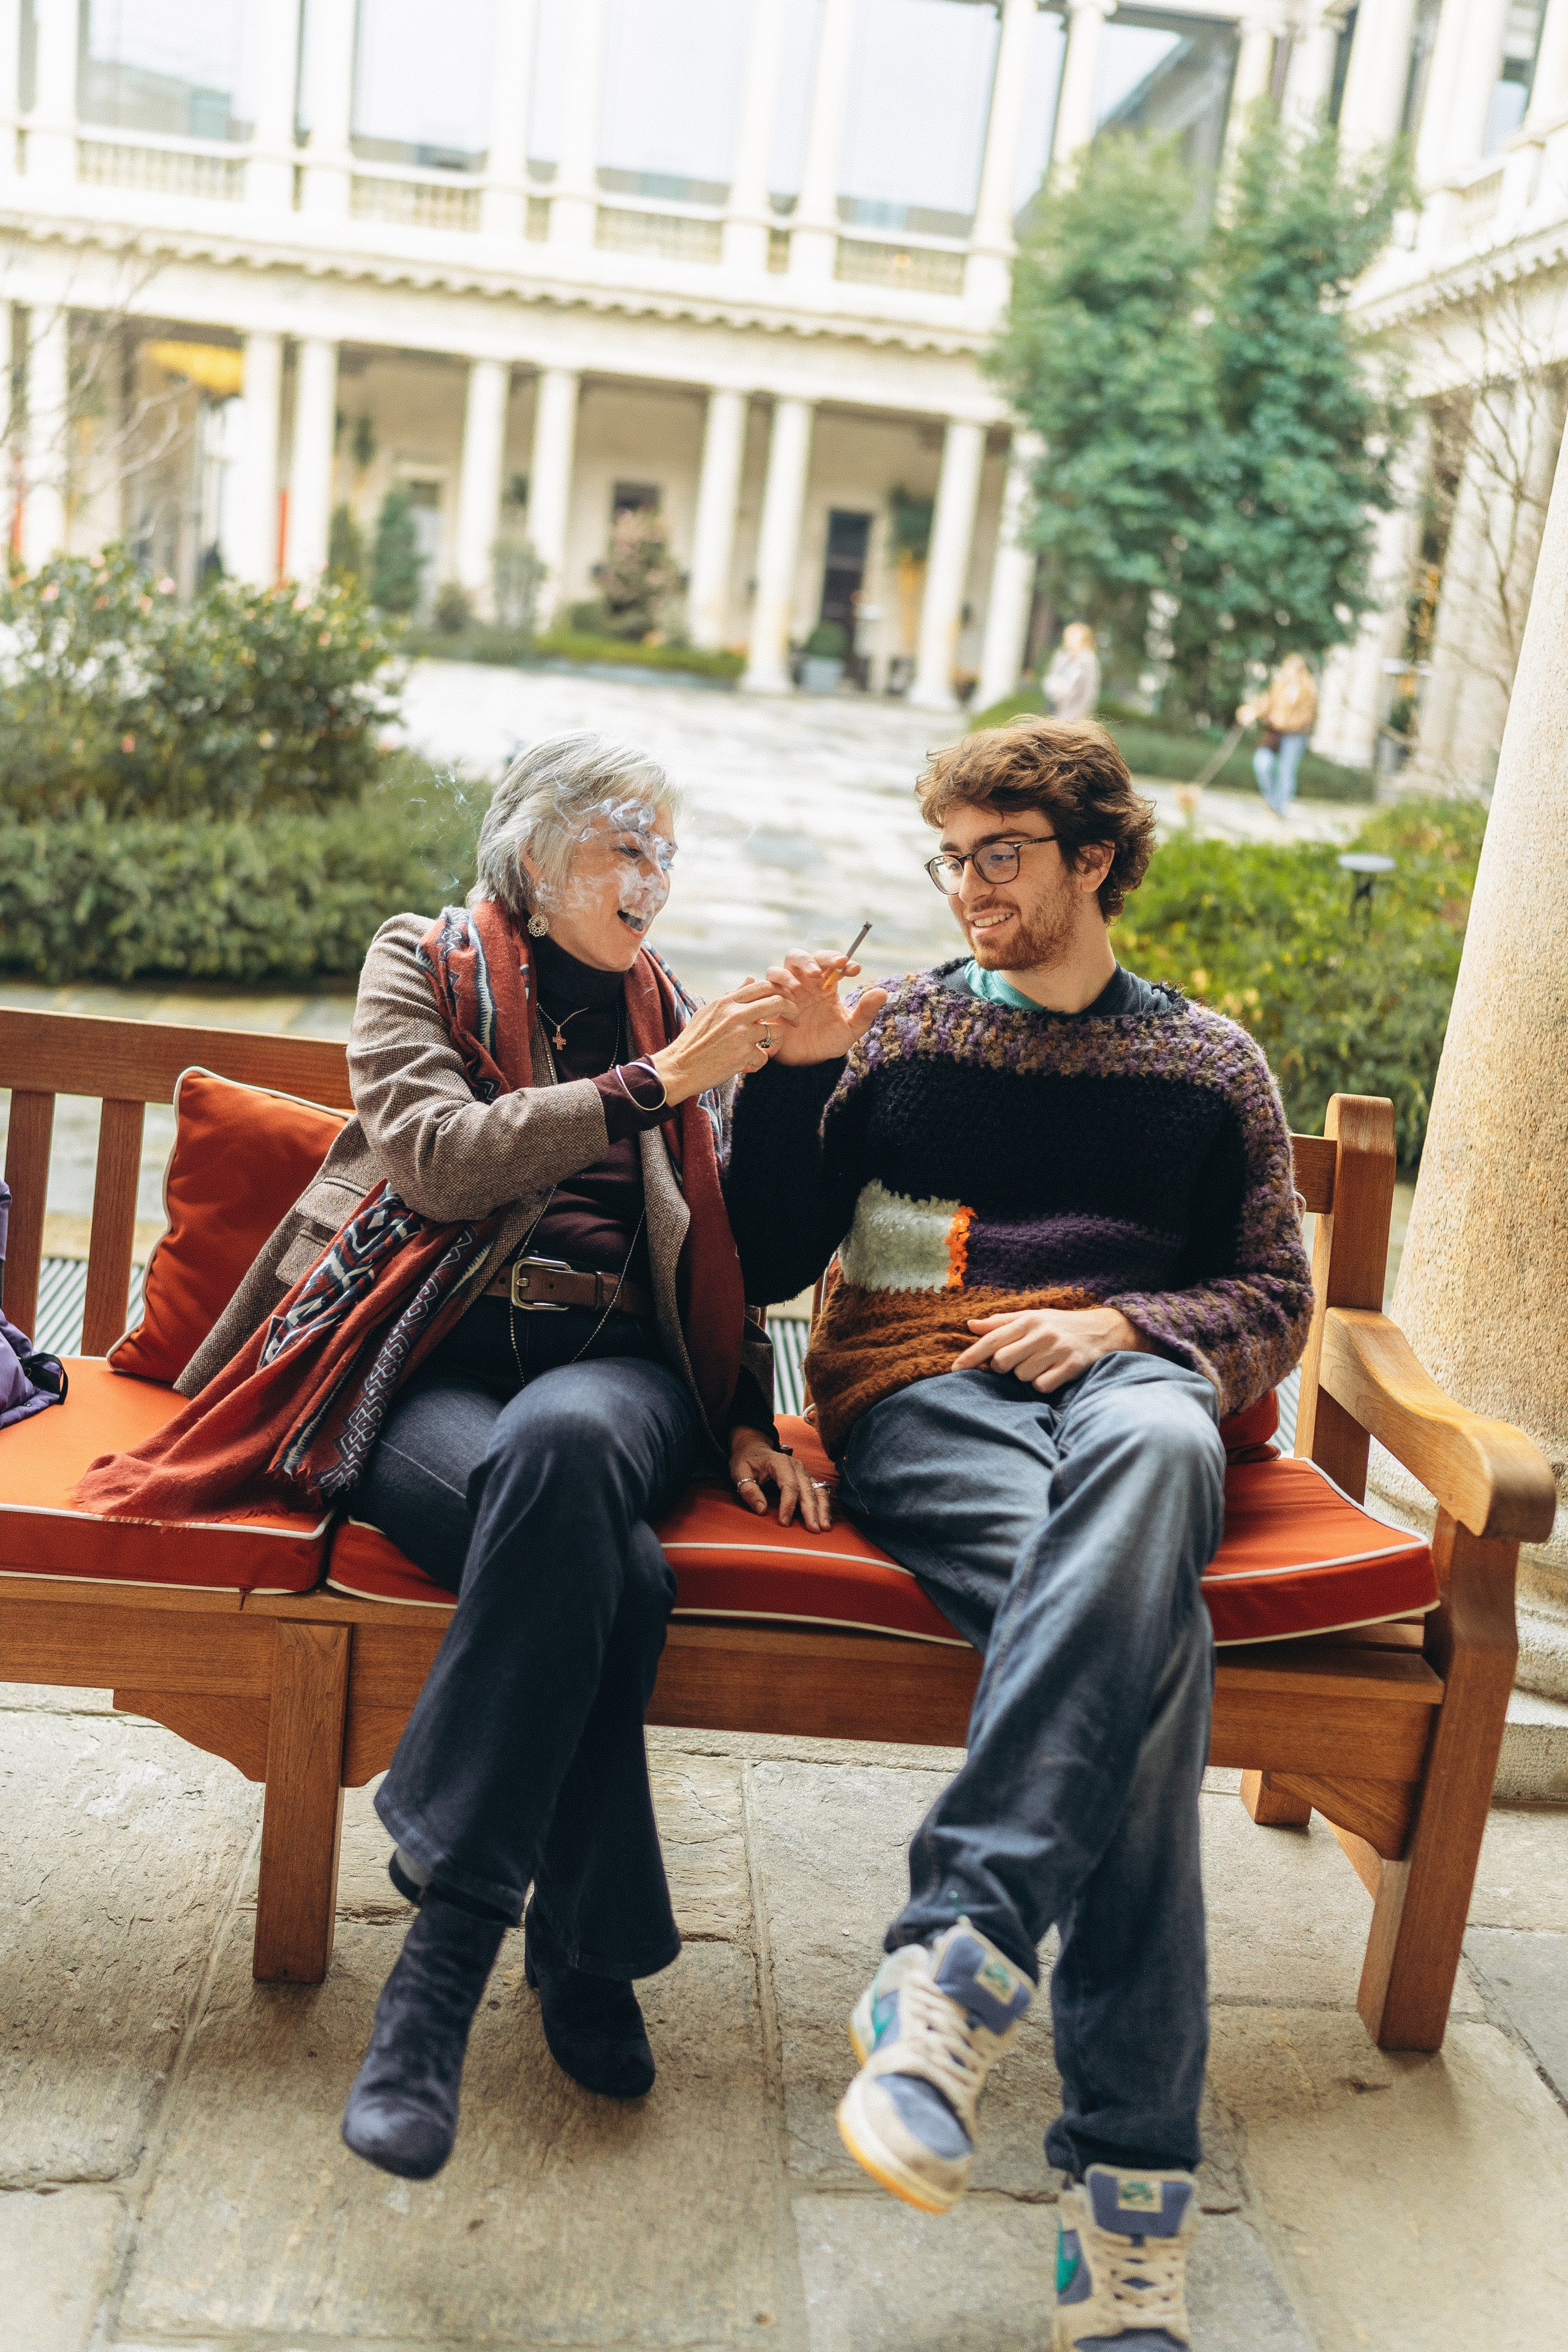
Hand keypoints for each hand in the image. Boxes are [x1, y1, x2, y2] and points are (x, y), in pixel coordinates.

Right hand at [651, 978, 794, 1103]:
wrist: (679, 1067)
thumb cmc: (693, 1041)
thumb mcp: (709, 1011)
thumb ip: (732, 995)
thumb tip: (750, 977)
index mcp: (726, 1001)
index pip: (763, 986)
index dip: (781, 992)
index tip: (785, 1002)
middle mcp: (736, 1013)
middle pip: (778, 1002)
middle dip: (792, 1011)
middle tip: (795, 1021)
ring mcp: (741, 1033)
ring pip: (775, 1032)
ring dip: (772, 1043)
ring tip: (758, 1051)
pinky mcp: (744, 1054)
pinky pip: (764, 1056)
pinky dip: (756, 1063)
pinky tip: (743, 1065)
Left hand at [728, 1427, 831, 1529]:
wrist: (755, 1449)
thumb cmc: (747, 1461)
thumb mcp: (740, 1472)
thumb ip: (749, 1490)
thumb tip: (761, 1509)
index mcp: (780, 1462)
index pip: (789, 1485)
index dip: (788, 1505)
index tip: (784, 1522)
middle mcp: (796, 1466)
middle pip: (807, 1490)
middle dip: (811, 1510)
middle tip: (813, 1529)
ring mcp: (804, 1472)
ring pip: (817, 1491)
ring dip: (822, 1509)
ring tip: (825, 1527)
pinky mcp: (807, 1479)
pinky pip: (819, 1492)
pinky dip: (823, 1506)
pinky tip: (825, 1519)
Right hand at [762, 950, 889, 1066]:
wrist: (806, 1064)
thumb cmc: (828, 1043)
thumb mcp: (851, 1029)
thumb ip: (865, 1011)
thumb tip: (883, 992)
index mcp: (825, 984)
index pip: (831, 962)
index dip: (841, 960)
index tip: (854, 970)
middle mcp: (803, 983)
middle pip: (802, 956)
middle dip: (815, 958)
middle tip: (829, 969)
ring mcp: (785, 991)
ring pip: (781, 966)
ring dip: (794, 969)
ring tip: (808, 981)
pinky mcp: (770, 1002)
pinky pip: (767, 986)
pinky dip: (778, 986)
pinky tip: (790, 999)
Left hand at [952, 1305, 1144, 1393]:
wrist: (1106, 1330)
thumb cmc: (1062, 1325)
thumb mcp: (1033, 1317)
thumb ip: (1001, 1323)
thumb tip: (970, 1325)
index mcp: (1028, 1319)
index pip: (991, 1339)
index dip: (970, 1356)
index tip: (953, 1370)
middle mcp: (1041, 1332)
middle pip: (1002, 1362)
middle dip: (1005, 1368)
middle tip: (1020, 1361)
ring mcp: (1057, 1349)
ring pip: (1022, 1376)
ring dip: (1027, 1376)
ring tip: (1042, 1364)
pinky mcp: (1072, 1365)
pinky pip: (1042, 1385)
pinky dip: (1043, 1384)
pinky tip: (1053, 1373)